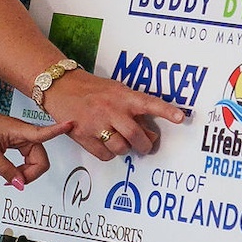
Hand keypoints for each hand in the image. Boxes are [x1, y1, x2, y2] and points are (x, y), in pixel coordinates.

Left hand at [0, 107, 67, 186]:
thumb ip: (5, 169)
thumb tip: (20, 185)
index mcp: (20, 131)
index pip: (44, 133)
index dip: (58, 130)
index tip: (71, 124)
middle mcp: (26, 135)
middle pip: (41, 160)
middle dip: (29, 175)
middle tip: (10, 181)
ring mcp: (24, 139)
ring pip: (35, 162)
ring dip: (24, 173)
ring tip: (4, 176)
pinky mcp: (20, 143)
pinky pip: (27, 160)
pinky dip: (20, 169)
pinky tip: (6, 172)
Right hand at [39, 69, 184, 161]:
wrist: (61, 87)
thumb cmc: (92, 90)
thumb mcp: (116, 91)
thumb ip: (133, 109)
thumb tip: (149, 132)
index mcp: (122, 96)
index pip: (149, 103)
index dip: (166, 110)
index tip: (180, 117)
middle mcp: (111, 109)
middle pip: (136, 135)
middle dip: (145, 145)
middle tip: (147, 146)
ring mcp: (96, 123)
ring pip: (120, 148)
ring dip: (125, 148)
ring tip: (120, 140)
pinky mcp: (83, 135)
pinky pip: (105, 155)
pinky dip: (108, 153)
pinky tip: (105, 143)